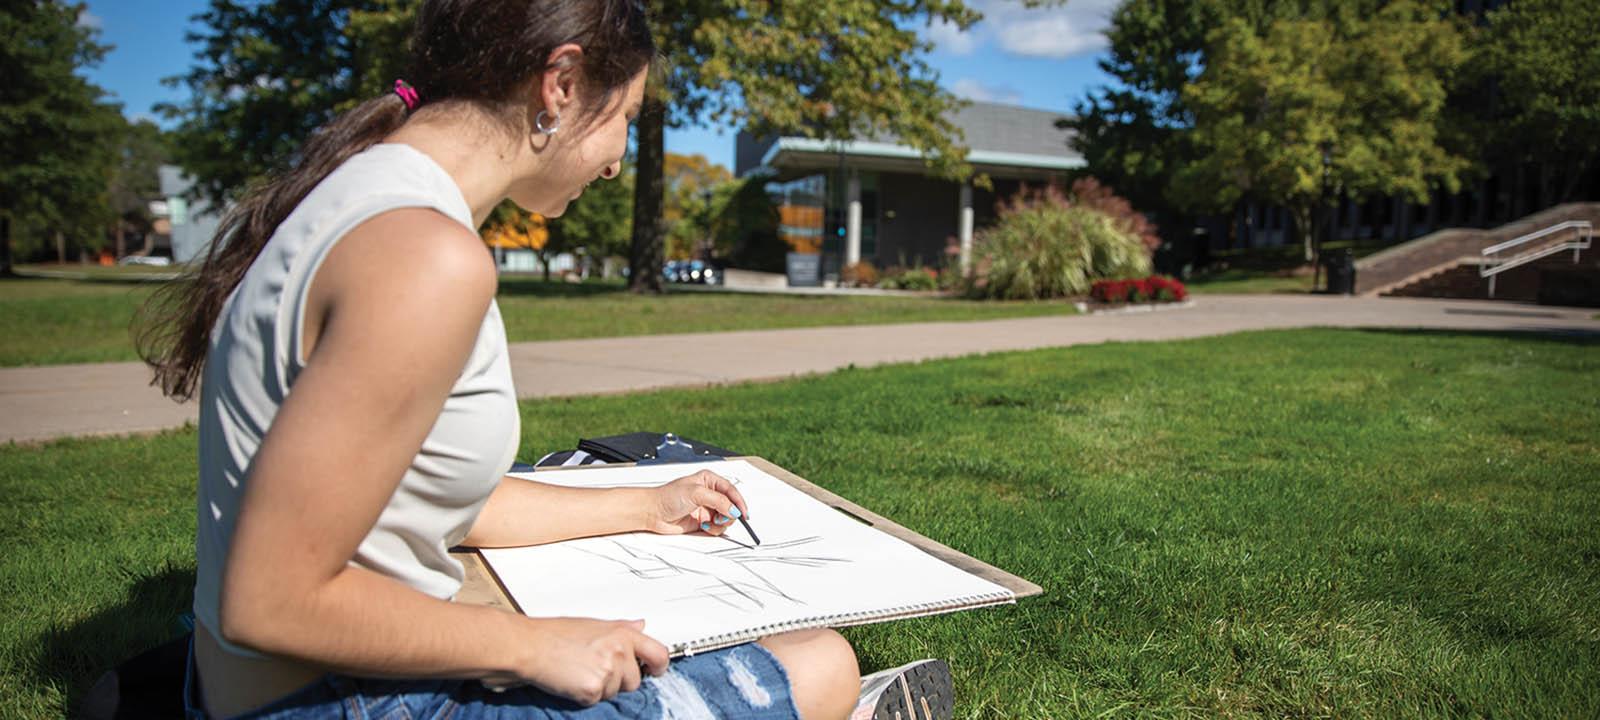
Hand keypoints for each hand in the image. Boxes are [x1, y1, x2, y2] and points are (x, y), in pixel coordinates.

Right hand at [509, 617, 669, 704]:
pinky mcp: (593, 690)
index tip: (655, 670)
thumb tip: (641, 625)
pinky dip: (586, 696)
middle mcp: (619, 651)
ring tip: (580, 671)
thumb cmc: (556, 634)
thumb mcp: (594, 624)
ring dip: (601, 688)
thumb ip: (622, 628)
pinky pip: (598, 701)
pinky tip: (573, 680)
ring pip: (616, 692)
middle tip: (595, 668)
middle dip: (620, 680)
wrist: (530, 646)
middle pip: (636, 680)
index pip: (658, 654)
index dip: (659, 666)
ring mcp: (608, 672)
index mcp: (623, 633)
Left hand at [645, 468, 749, 535]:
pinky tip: (703, 526)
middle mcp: (709, 494)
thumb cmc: (667, 497)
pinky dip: (714, 529)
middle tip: (722, 518)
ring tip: (709, 522)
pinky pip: (717, 527)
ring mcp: (706, 508)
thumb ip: (718, 500)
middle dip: (729, 514)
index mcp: (709, 480)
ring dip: (720, 523)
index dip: (739, 502)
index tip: (743, 513)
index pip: (731, 490)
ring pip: (726, 518)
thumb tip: (734, 509)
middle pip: (731, 506)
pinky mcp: (702, 521)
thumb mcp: (696, 493)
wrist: (653, 512)